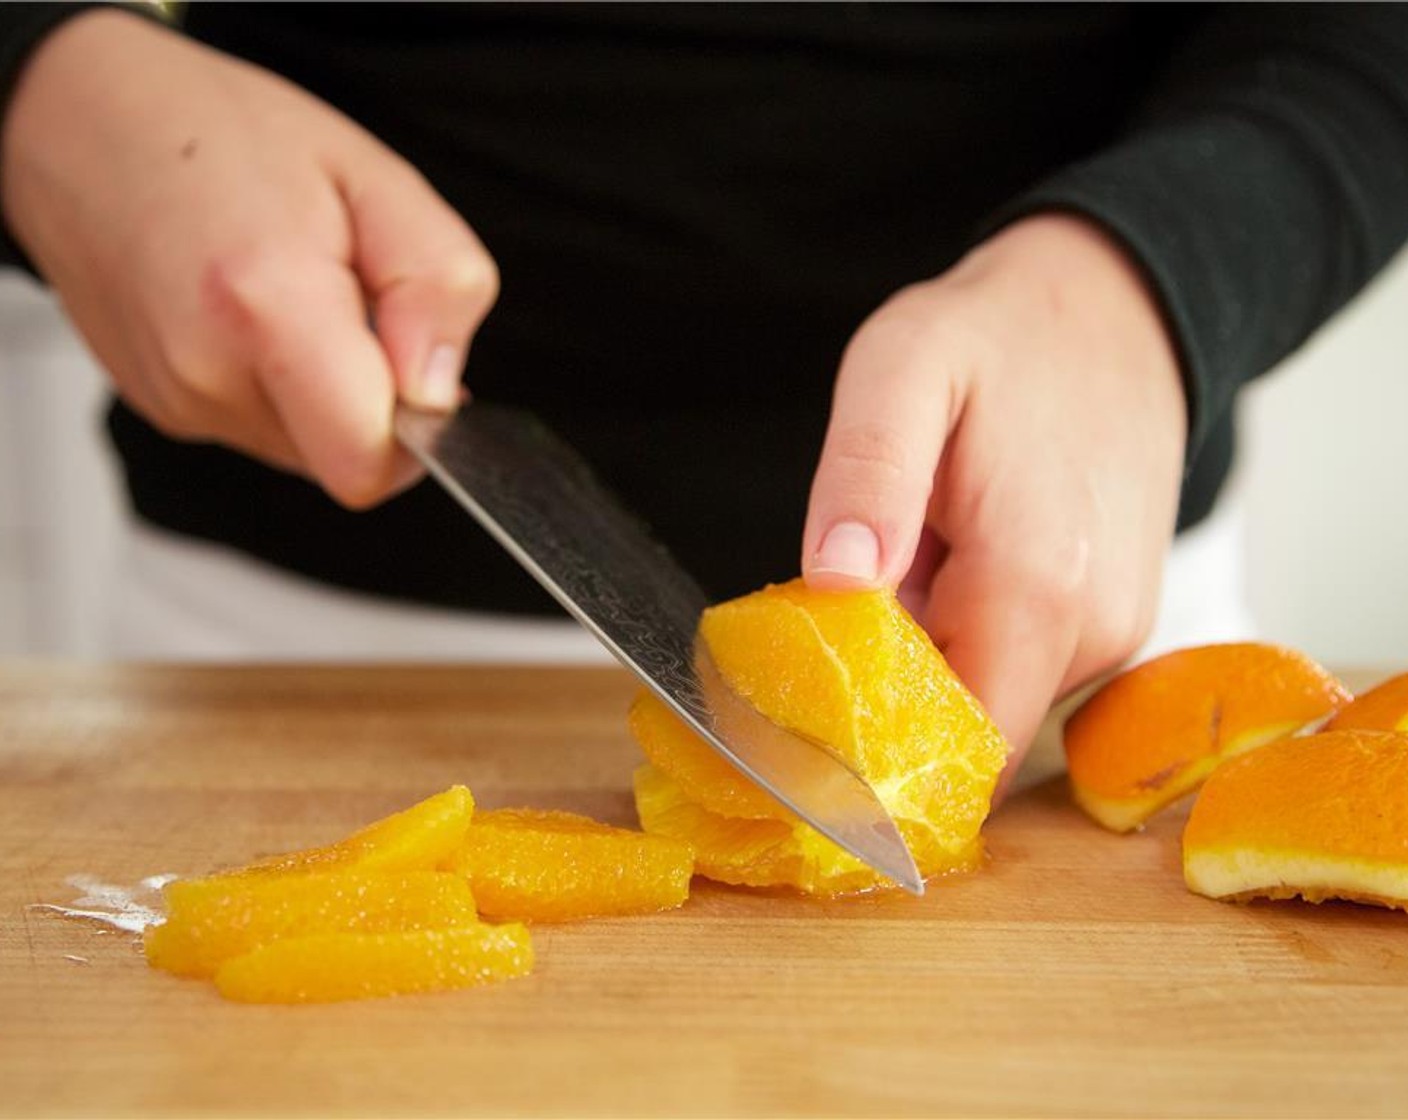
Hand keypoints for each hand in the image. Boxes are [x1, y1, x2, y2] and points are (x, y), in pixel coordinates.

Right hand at [0, 10, 497, 506]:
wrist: (84, 121)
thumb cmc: (224, 136)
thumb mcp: (375, 178)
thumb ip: (437, 285)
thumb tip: (440, 389)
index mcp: (268, 307)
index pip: (367, 464)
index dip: (417, 432)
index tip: (419, 369)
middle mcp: (207, 373)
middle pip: (343, 460)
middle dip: (375, 400)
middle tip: (353, 303)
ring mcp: (177, 400)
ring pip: (306, 448)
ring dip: (328, 390)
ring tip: (296, 294)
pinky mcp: (164, 408)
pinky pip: (263, 427)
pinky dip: (282, 384)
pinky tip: (256, 313)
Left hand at [802, 214, 1186, 786]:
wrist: (1117, 311)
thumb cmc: (1004, 336)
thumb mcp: (904, 366)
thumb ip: (867, 473)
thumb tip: (838, 580)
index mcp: (1036, 586)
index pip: (956, 755)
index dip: (874, 766)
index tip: (802, 736)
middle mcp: (1091, 631)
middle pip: (962, 738)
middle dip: (885, 700)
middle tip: (845, 604)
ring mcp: (1110, 634)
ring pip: (986, 704)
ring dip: (923, 662)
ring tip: (918, 556)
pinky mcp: (1111, 625)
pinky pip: (1016, 670)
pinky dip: (964, 638)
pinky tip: (954, 559)